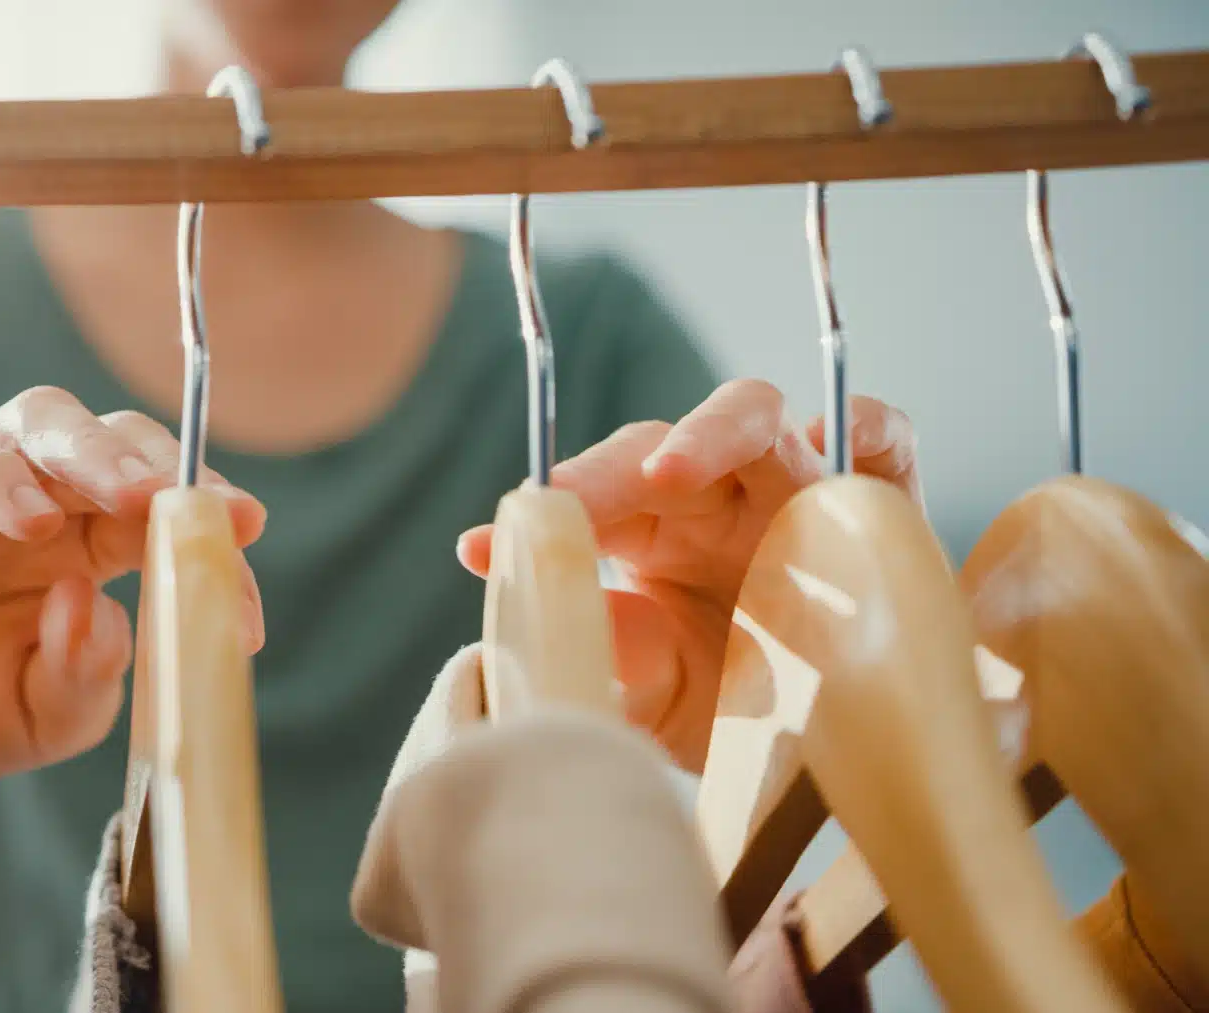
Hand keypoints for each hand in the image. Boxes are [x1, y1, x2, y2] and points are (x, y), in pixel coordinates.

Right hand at [0, 386, 265, 782]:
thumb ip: (83, 681)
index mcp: (81, 551)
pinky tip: (31, 521)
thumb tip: (103, 608)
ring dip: (98, 451)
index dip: (209, 552)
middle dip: (173, 470)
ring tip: (135, 500)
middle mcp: (31, 504)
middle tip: (222, 515)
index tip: (249, 614)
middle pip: (115, 442)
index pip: (162, 520)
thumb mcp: (31, 723)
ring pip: (39, 420)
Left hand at [456, 379, 920, 769]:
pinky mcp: (879, 493)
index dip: (541, 515)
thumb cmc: (741, 714)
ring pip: (754, 416)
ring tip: (669, 474)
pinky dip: (865, 423)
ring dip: (710, 432)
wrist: (844, 758)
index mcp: (653, 537)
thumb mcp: (667, 705)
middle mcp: (720, 500)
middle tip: (559, 501)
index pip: (588, 502)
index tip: (476, 549)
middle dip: (604, 472)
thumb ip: (621, 664)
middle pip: (657, 450)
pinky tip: (837, 441)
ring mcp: (797, 486)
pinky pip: (880, 434)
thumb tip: (560, 619)